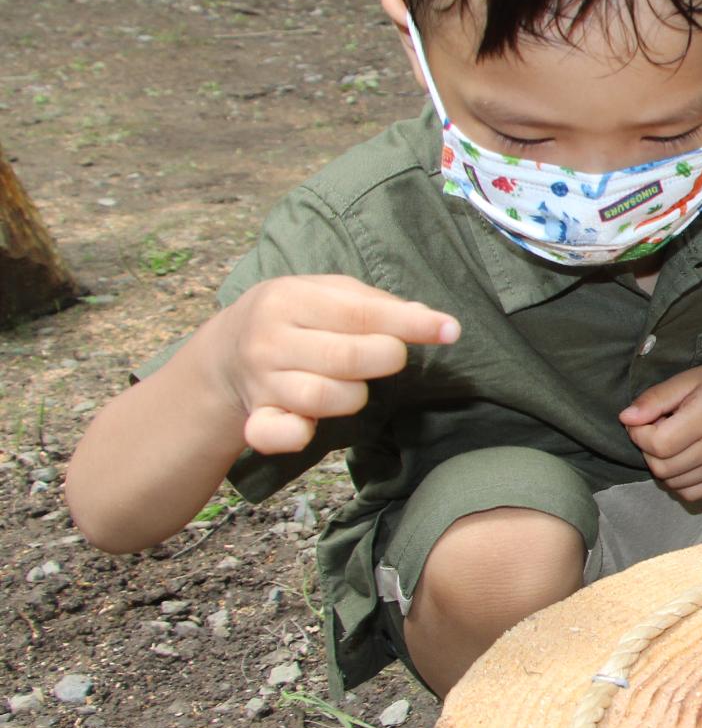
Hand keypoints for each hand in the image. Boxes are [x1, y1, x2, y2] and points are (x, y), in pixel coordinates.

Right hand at [210, 275, 458, 455]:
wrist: (226, 349)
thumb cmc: (297, 315)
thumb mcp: (328, 292)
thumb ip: (376, 303)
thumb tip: (427, 318)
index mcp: (291, 299)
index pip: (361, 313)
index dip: (411, 324)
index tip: (450, 330)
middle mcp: (271, 340)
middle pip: (347, 357)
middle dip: (385, 358)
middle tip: (391, 356)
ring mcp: (262, 382)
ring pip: (324, 397)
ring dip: (355, 395)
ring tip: (353, 382)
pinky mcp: (257, 419)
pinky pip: (275, 434)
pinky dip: (296, 435)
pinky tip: (309, 427)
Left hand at [619, 346, 701, 500]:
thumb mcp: (687, 379)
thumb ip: (655, 399)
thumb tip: (625, 419)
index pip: (658, 444)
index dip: (639, 434)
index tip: (643, 419)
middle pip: (662, 467)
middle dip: (648, 449)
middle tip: (658, 428)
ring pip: (673, 482)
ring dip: (662, 465)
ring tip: (673, 441)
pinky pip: (691, 493)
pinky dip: (678, 480)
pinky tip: (683, 459)